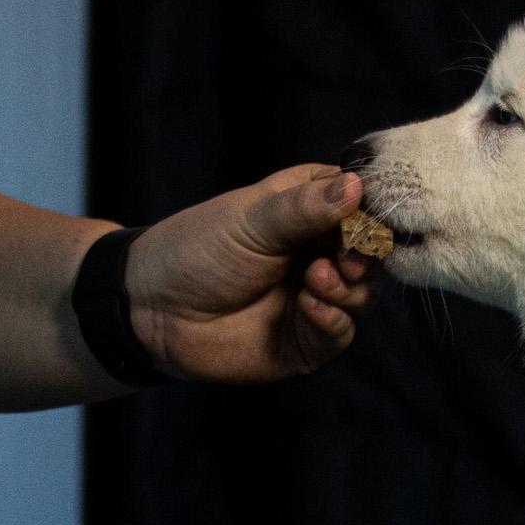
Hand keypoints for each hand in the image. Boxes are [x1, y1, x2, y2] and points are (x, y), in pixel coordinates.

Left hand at [125, 164, 378, 381]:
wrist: (151, 310)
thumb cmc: (196, 250)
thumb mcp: (251, 220)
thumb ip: (305, 207)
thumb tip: (358, 185)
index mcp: (310, 211)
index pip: (363, 206)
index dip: (373, 215)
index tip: (367, 221)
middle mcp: (321, 253)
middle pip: (374, 255)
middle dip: (366, 258)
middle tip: (346, 258)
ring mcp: (318, 296)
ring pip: (365, 295)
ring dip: (349, 289)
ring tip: (315, 280)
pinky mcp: (309, 338)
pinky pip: (342, 333)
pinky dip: (333, 320)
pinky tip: (310, 306)